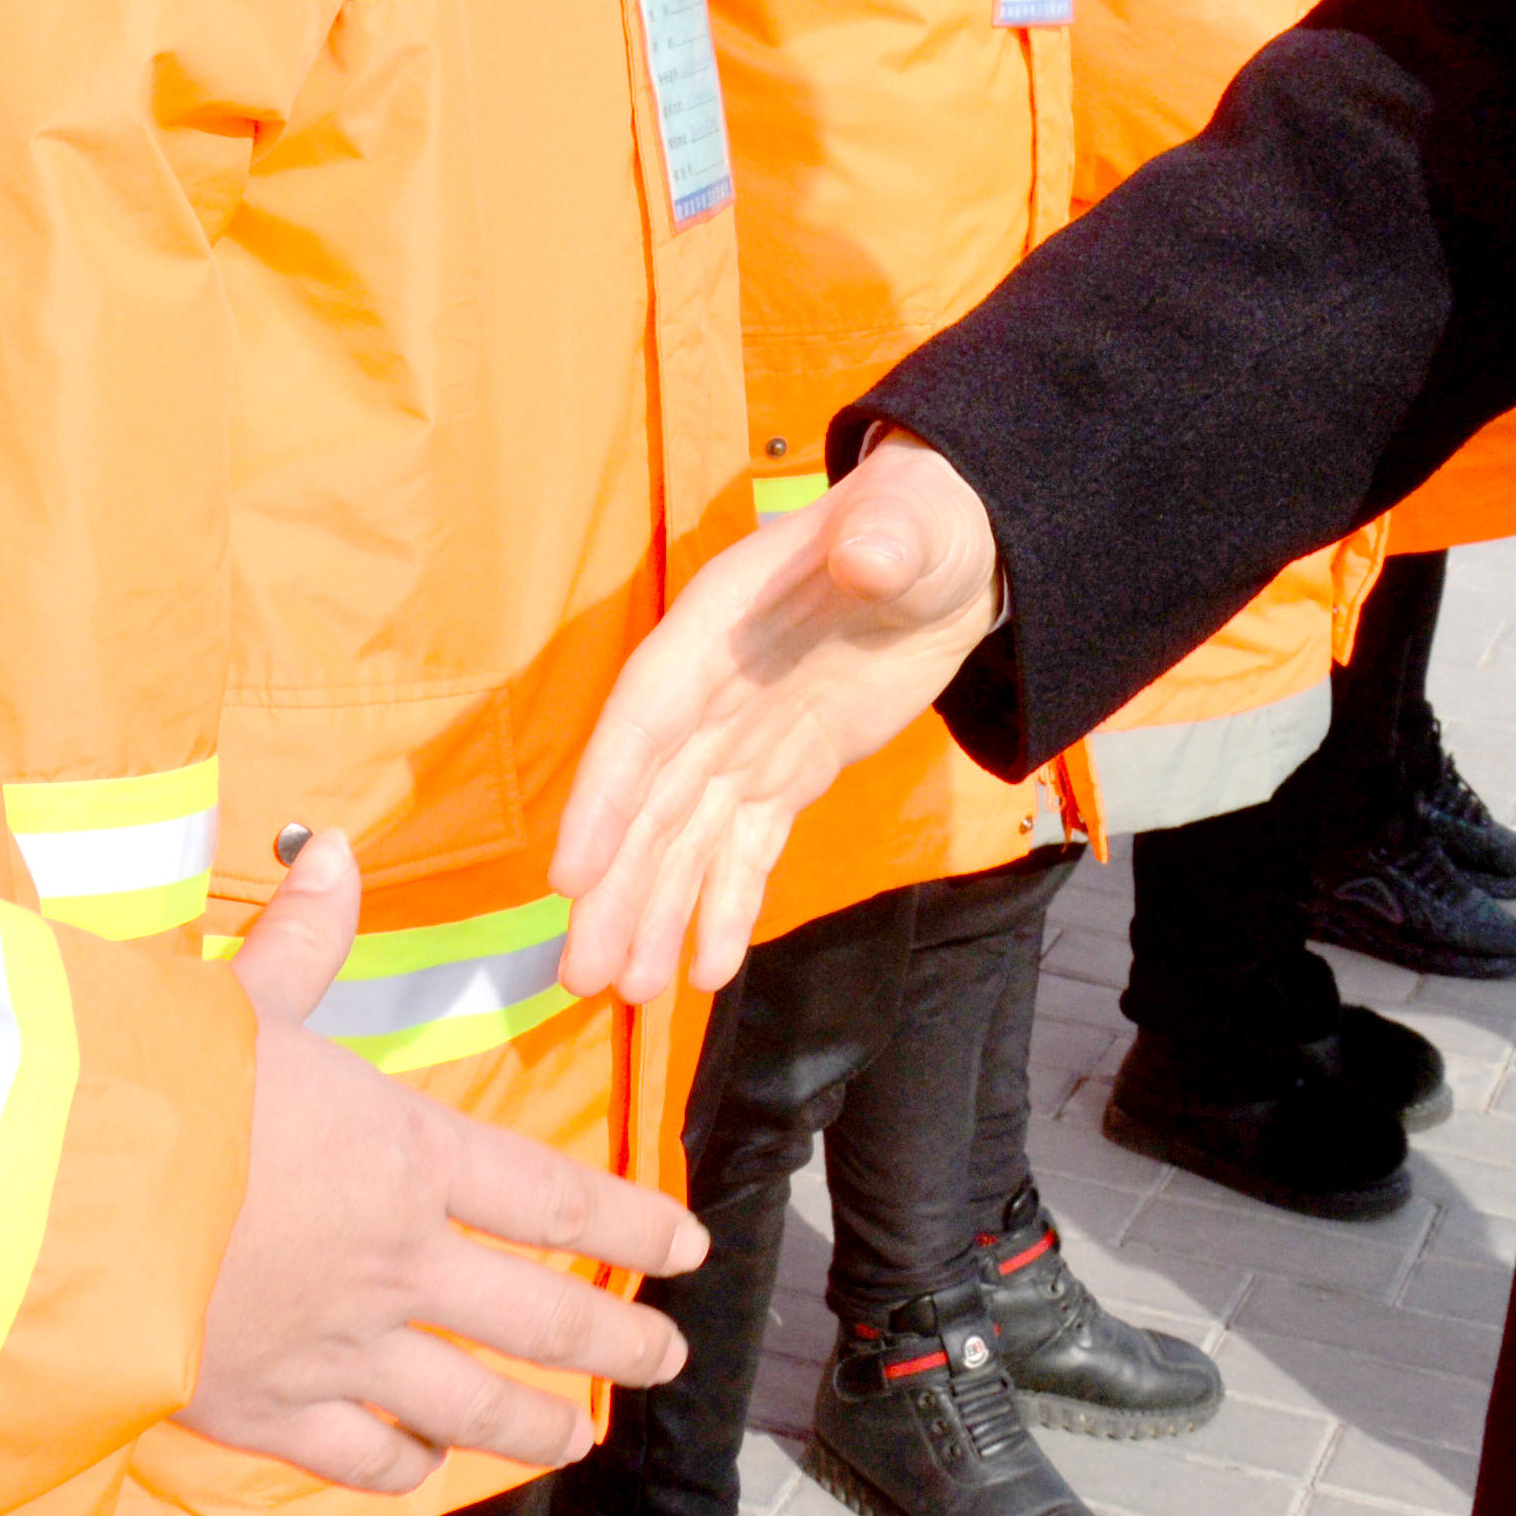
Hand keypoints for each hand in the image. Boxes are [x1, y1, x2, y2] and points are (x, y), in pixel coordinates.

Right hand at [175, 829, 707, 1498]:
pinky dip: (404, 1468)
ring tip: (578, 1433)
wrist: (65, 1203)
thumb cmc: (160, 1087)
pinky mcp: (269, 1411)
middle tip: (666, 1358)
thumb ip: (302, 940)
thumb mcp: (241, 999)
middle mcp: (397, 1260)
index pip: (554, 1198)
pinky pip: (362, 1458)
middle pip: (542, 1315)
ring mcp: (341, 1346)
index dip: (633, 1225)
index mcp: (406, 1153)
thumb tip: (334, 852)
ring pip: (470, 1404)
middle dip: (617, 1342)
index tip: (687, 1248)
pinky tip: (423, 1466)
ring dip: (537, 1422)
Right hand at [550, 438, 1000, 1000]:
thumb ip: (884, 539)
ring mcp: (745, 738)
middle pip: (649, 800)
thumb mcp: (912, 521)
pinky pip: (747, 850)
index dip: (605, 795)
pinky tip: (711, 971)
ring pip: (685, 838)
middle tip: (581, 976)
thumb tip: (870, 554)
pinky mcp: (786, 772)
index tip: (570, 874)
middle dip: (615, 888)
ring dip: (654, 913)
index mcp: (718, 625)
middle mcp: (713, 691)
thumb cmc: (918, 521)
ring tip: (630, 994)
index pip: (646, 717)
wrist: (945, 554)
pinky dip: (727, 907)